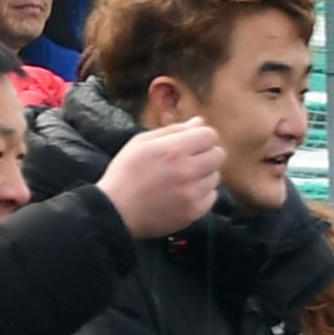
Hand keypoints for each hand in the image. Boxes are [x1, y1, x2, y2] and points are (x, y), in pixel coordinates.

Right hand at [95, 120, 223, 239]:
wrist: (114, 211)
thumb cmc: (124, 173)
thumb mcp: (141, 142)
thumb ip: (173, 130)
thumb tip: (199, 122)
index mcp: (174, 149)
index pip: (209, 135)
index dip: (201, 137)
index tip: (191, 143)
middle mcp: (187, 171)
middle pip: (218, 155)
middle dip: (206, 154)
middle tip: (189, 161)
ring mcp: (192, 194)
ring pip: (215, 177)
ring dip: (203, 175)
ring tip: (183, 179)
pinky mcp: (193, 213)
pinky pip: (211, 197)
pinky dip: (202, 194)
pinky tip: (184, 194)